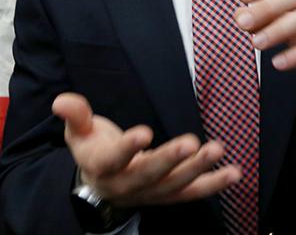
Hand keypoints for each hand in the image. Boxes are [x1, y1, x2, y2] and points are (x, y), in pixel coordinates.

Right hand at [51, 93, 240, 206]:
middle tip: (190, 143)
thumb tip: (61, 101)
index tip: (143, 132)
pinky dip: (214, 184)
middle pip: (149, 174)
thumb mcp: (79, 131)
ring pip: (175, 184)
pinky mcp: (170, 195)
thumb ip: (75, 115)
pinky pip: (193, 193)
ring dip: (199, 169)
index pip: (114, 160)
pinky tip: (234, 173)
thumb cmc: (93, 148)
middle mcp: (127, 185)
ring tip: (217, 150)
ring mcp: (151, 194)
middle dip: (171, 160)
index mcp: (102, 167)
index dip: (128, 147)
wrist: (102, 184)